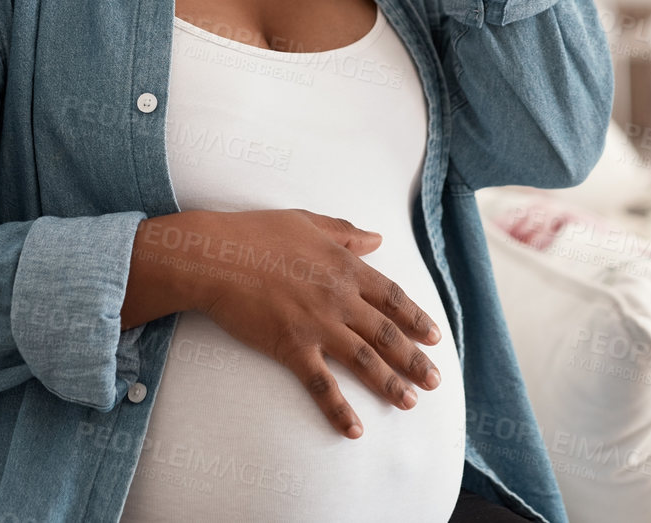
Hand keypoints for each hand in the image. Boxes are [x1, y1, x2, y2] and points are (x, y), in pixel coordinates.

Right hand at [190, 208, 444, 438]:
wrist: (215, 256)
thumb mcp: (307, 221)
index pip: (392, 297)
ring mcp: (317, 324)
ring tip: (410, 403)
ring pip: (365, 361)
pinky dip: (339, 409)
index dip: (416, 319)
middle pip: (387, 334)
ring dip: (391, 385)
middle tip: (435, 381)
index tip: (435, 337)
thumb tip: (377, 238)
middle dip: (415, 360)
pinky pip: (322, 384)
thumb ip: (345, 232)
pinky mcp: (291, 347)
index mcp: (345, 267)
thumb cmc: (255, 233)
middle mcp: (339, 298)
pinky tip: (354, 429)